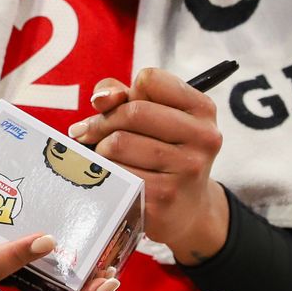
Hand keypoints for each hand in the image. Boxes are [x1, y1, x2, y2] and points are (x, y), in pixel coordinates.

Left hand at [66, 68, 228, 265]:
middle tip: (88, 134)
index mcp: (202, 109)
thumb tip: (100, 98)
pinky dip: (104, 173)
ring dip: (100, 150)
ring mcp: (186, 169)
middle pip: (132, 112)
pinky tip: (110, 177)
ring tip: (104, 157)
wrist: (186, 210)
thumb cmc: (162, 154)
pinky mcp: (164, 196)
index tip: (116, 107)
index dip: (125, 92)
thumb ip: (122, 96)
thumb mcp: (154, 117)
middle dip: (102, 122)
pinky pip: (116, 174)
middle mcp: (203, 137)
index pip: (150, 80)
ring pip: (118, 144)